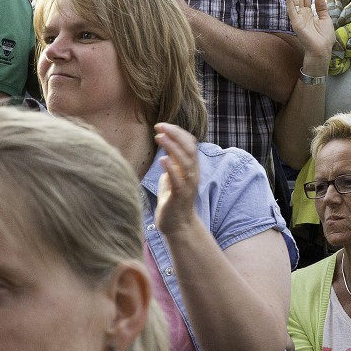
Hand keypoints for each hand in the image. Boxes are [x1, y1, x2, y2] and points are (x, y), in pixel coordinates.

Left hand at [154, 122, 201, 236]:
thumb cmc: (172, 199)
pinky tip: (162, 160)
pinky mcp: (179, 196)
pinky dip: (171, 169)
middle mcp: (192, 174)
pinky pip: (178, 180)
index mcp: (190, 167)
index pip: (190, 143)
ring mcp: (187, 185)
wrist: (178, 225)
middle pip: (189, 148)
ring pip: (186, 161)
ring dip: (172, 147)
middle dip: (175, 134)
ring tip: (159, 137)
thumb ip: (172, 161)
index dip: (178, 132)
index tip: (161, 125)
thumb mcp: (172, 175)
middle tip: (159, 126)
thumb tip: (165, 144)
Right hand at [287, 0, 332, 60]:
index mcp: (309, 13)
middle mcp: (302, 14)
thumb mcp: (326, 19)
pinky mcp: (296, 24)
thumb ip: (322, 7)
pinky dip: (289, 2)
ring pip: (294, 0)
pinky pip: (291, 11)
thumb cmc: (324, 38)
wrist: (323, 50)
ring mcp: (298, 18)